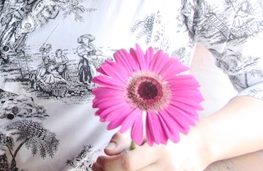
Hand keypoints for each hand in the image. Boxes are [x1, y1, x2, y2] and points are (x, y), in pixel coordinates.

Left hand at [92, 130, 206, 170]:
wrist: (199, 146)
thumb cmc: (169, 136)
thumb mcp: (146, 131)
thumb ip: (124, 138)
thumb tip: (107, 151)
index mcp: (159, 149)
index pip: (128, 164)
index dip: (108, 165)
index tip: (99, 160)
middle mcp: (167, 167)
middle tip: (99, 167)